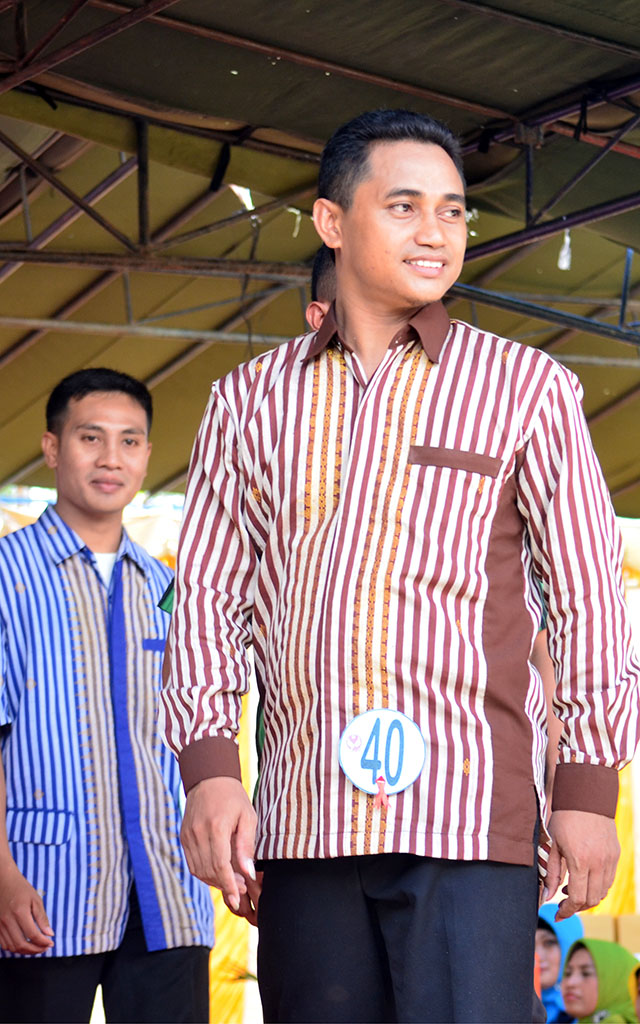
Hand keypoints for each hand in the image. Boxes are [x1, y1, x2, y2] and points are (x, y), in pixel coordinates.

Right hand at [0, 858, 53, 953]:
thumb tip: (49, 934)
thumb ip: (42, 918)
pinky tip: (24, 945)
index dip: (43, 942)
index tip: (51, 942)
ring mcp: (0, 925)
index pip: (33, 934)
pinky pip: (4, 944)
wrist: (3, 881)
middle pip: (21, 944)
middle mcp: (8, 921)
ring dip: (26, 951)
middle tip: (45, 948)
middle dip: (36, 950)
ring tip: (37, 948)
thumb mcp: (35, 899)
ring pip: (12, 947)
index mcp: (20, 912)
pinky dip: (15, 948)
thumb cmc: (21, 888)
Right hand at [180, 777, 260, 923]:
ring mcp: (188, 835)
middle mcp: (198, 833)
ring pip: (198, 870)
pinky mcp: (183, 836)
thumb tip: (249, 873)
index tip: (237, 898)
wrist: (209, 778)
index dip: (228, 885)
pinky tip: (218, 871)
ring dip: (214, 880)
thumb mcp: (247, 817)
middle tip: (240, 890)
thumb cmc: (233, 797)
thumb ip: (247, 846)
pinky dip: (204, 872)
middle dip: (224, 885)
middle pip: (209, 870)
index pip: (220, 865)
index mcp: (216, 827)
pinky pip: (192, 862)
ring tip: (231, 881)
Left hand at [546, 810, 619, 919]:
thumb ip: (550, 873)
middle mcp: (598, 863)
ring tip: (570, 889)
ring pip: (603, 892)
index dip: (566, 911)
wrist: (586, 796)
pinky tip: (584, 879)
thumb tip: (546, 896)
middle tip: (562, 904)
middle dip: (576, 907)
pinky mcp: (616, 854)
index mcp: (580, 861)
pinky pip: (609, 880)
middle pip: (592, 900)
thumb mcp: (552, 844)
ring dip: (588, 897)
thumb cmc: (565, 818)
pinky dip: (598, 886)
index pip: (577, 898)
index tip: (557, 914)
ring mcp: (610, 859)